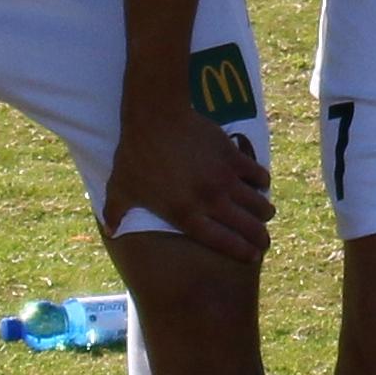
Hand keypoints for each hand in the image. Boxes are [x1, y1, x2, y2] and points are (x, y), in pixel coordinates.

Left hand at [105, 100, 273, 264]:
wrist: (156, 117)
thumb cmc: (136, 155)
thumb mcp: (120, 188)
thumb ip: (115, 213)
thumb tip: (110, 231)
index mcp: (185, 214)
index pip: (222, 241)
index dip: (241, 251)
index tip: (252, 256)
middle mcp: (210, 200)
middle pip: (247, 226)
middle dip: (259, 237)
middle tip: (263, 240)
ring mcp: (224, 178)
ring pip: (257, 202)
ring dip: (264, 211)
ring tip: (265, 213)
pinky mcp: (232, 156)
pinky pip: (257, 173)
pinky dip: (261, 181)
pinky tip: (260, 183)